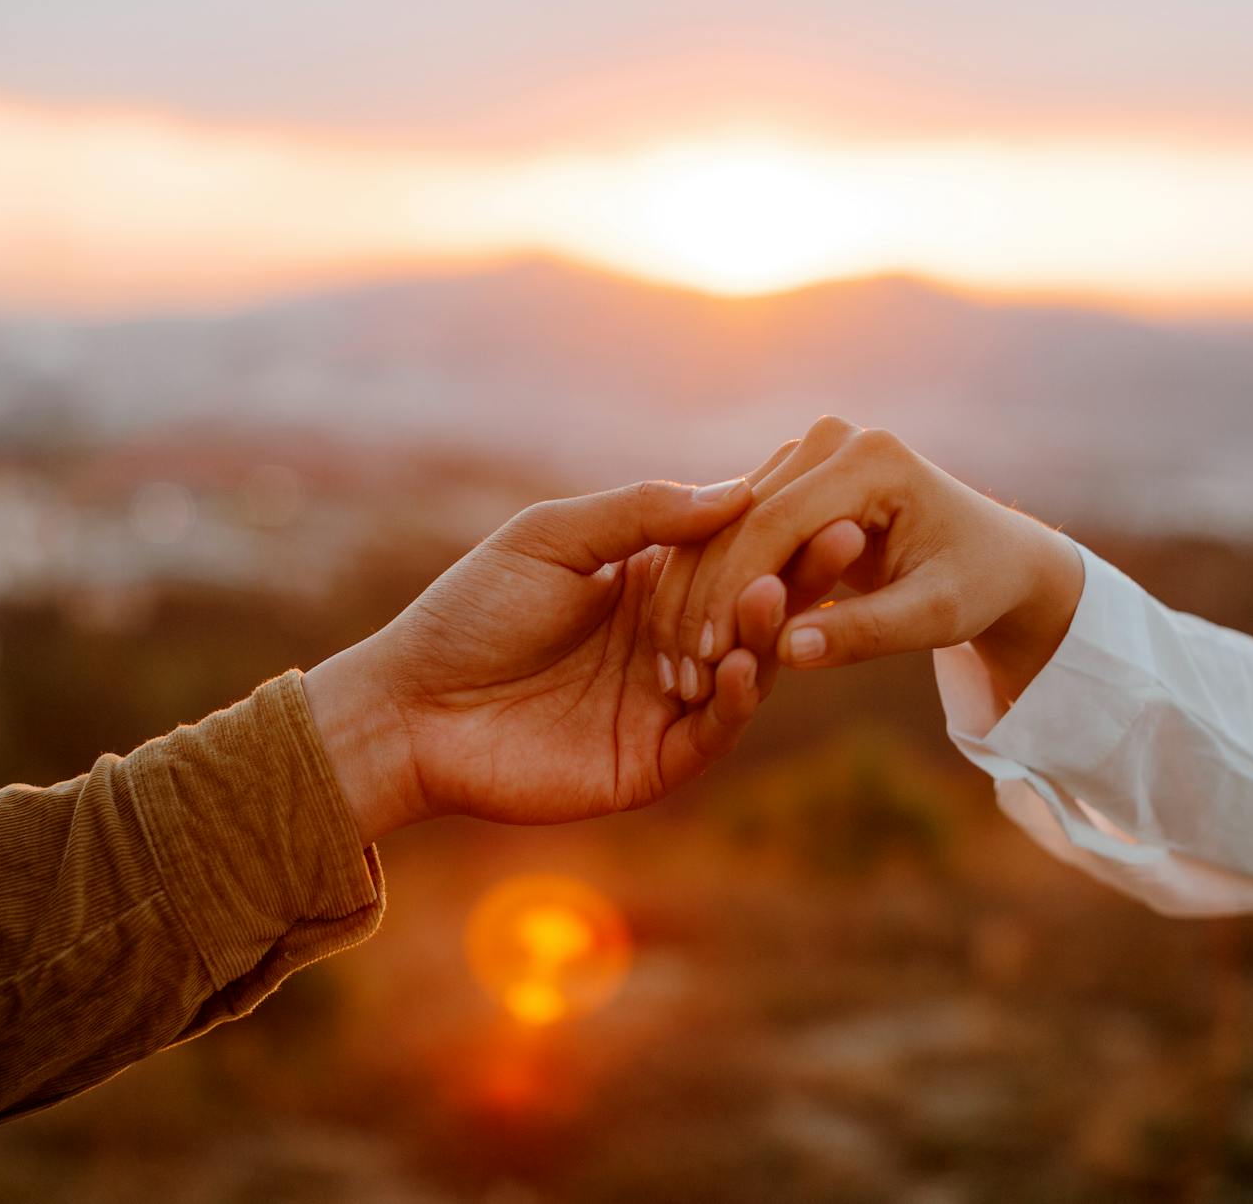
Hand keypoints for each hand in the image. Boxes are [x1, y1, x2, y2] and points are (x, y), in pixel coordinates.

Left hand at [302, 478, 848, 844]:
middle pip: (755, 608)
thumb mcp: (550, 541)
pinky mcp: (653, 762)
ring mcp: (666, 704)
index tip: (822, 490)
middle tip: (842, 538)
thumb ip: (638, 514)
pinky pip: (714, 731)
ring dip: (770, 634)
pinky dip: (736, 699)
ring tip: (780, 593)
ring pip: (746, 669)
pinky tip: (745, 665)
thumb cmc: (469, 613)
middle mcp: (671, 642)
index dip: (777, 526)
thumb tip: (737, 491)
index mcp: (648, 583)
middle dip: (799, 576)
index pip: (733, 551)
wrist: (410, 709)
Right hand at [653, 416, 1083, 701]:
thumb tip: (787, 652)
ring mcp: (807, 452)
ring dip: (697, 591)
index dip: (737, 589)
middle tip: (683, 668)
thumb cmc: (975, 586)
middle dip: (708, 595)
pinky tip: (692, 636)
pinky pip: (732, 529)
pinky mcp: (790, 476)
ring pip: (724, 524)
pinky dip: (709, 581)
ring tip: (682, 662)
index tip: (712, 655)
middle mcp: (832, 439)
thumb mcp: (935, 617)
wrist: (993, 557)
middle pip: (741, 519)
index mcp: (872, 458)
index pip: (778, 522)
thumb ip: (864, 632)